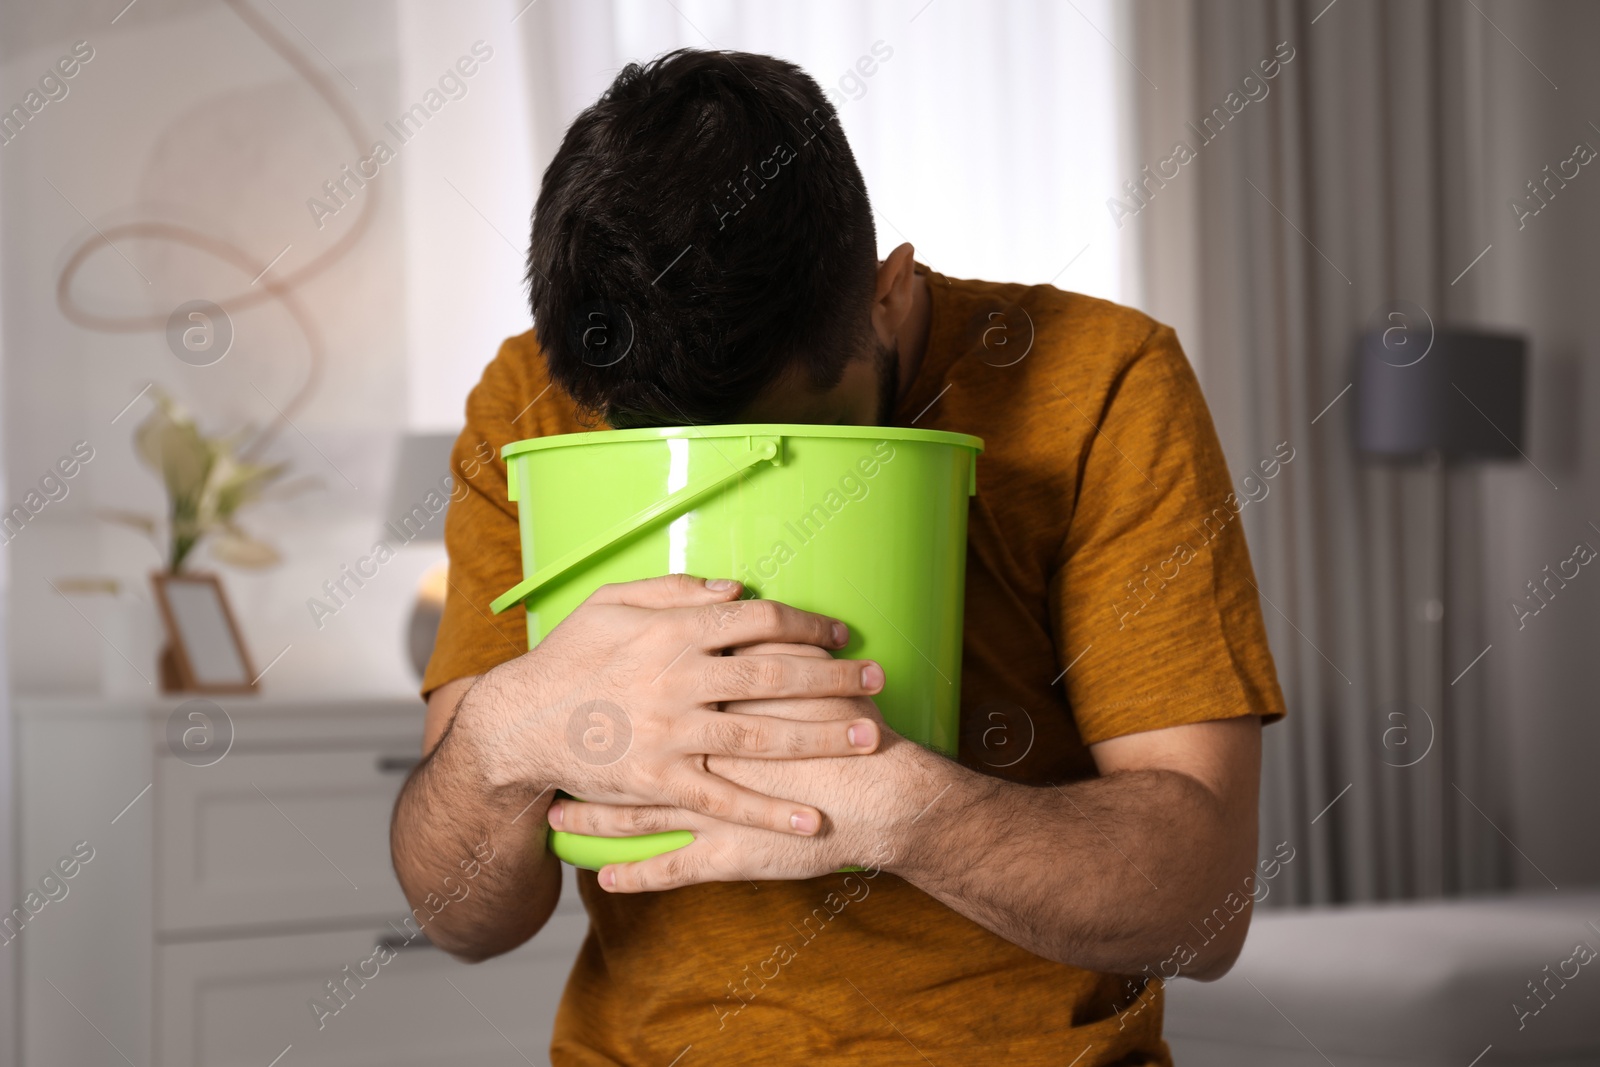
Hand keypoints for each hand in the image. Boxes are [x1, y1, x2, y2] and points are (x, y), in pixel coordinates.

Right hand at [465, 575, 885, 836]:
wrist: (518, 724)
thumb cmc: (568, 657)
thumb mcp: (611, 603)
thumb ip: (674, 589)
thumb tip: (736, 588)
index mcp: (672, 631)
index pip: (757, 620)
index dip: (807, 623)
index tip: (841, 633)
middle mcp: (677, 678)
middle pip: (773, 675)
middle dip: (834, 678)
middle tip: (880, 679)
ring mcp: (670, 733)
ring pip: (760, 736)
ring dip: (821, 737)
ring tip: (870, 737)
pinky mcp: (659, 780)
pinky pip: (723, 798)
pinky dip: (769, 811)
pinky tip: (811, 820)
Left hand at [547, 642, 944, 889]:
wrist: (881, 792)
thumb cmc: (850, 724)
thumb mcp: (804, 664)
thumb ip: (762, 635)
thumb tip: (733, 601)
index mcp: (712, 707)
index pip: (648, 698)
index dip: (609, 692)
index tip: (574, 690)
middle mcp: (697, 756)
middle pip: (626, 756)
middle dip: (583, 759)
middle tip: (547, 756)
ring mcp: (708, 808)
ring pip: (636, 817)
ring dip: (595, 821)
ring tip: (556, 820)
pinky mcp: (725, 853)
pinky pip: (669, 869)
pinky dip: (637, 876)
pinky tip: (606, 881)